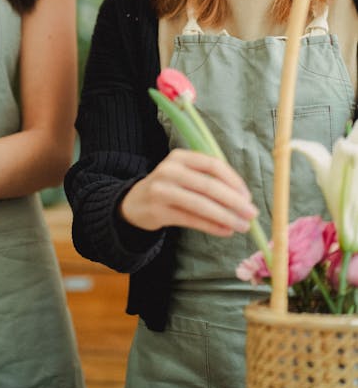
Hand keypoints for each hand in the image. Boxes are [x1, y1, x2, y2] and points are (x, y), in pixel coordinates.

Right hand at [119, 148, 257, 236]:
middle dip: (234, 201)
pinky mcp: (159, 212)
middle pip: (208, 185)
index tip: (248, 196)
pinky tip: (226, 231)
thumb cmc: (170, 187)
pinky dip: (212, 226)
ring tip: (243, 226)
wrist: (135, 202)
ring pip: (201, 205)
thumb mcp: (185, 174)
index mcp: (180, 156)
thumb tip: (243, 199)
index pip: (213, 164)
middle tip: (252, 214)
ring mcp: (162, 191)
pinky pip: (192, 220)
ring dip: (226, 217)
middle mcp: (170, 170)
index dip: (233, 180)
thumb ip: (210, 180)